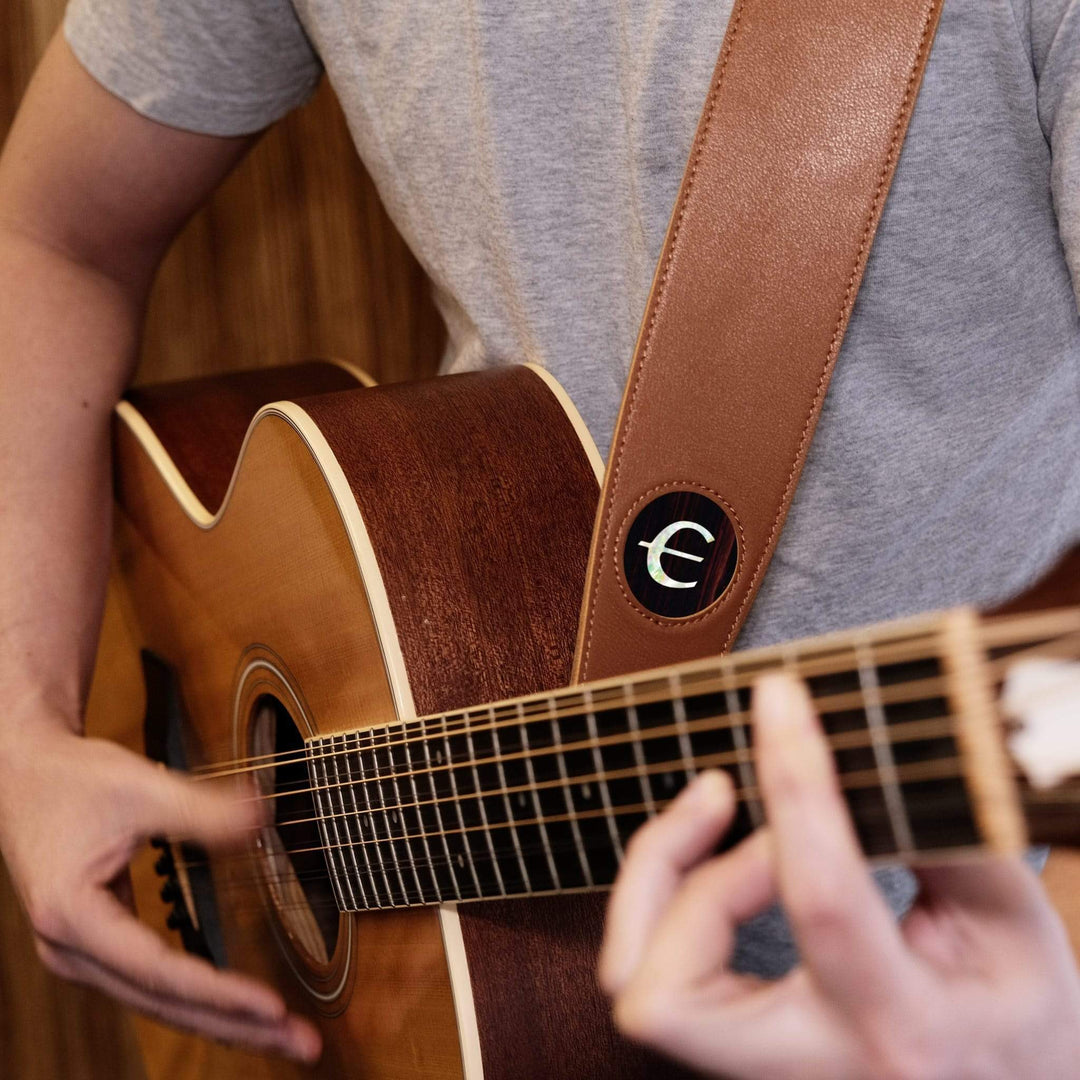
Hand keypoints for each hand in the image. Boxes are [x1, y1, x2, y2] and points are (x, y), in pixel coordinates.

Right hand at [0, 722, 320, 1061]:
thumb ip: (202, 809)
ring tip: (286, 1034)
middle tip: (303, 1044)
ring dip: (224, 1021)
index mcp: (73, 917)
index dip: (219, 991)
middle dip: (236, 1027)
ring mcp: (81, 955)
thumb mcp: (139, 786)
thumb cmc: (72, 780)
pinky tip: (240, 1010)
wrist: (23, 777)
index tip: (274, 1005)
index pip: (158, 970)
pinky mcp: (98, 947)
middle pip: (163, 1004)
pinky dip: (200, 999)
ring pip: (160, 1003)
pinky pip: (155, 986)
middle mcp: (70, 951)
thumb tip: (265, 816)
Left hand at [599, 673, 1079, 1079]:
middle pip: (662, 994)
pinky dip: (673, 904)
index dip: (794, 785)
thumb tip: (865, 746)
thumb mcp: (1012, 924)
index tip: (780, 700)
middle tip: (721, 788)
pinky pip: (660, 977)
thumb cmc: (1018, 1020)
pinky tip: (724, 861)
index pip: (822, 898)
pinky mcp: (734, 1060)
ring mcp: (761, 1076)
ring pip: (640, 990)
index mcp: (902, 1029)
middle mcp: (813, 1069)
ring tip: (720, 812)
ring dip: (662, 881)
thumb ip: (941, 836)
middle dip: (670, 869)